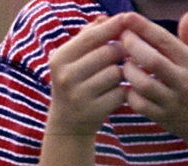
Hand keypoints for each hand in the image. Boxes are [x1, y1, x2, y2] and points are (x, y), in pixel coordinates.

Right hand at [46, 14, 128, 135]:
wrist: (67, 124)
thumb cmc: (75, 83)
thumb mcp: (72, 60)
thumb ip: (87, 37)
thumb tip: (104, 18)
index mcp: (60, 59)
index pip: (92, 36)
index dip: (113, 26)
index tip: (128, 20)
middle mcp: (66, 76)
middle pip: (109, 52)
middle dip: (122, 51)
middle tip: (123, 54)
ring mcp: (79, 96)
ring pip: (117, 72)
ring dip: (122, 73)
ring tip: (114, 77)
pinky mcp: (94, 112)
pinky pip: (121, 92)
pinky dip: (123, 91)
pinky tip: (116, 93)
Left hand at [118, 12, 187, 146]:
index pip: (166, 41)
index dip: (144, 27)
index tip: (127, 16)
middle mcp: (185, 83)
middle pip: (152, 60)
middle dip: (132, 45)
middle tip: (121, 38)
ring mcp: (173, 102)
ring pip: (142, 84)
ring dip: (128, 70)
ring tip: (126, 62)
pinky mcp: (163, 118)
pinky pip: (139, 104)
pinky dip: (130, 93)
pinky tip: (129, 85)